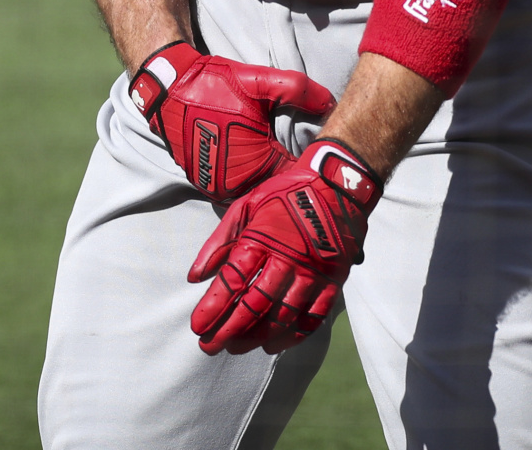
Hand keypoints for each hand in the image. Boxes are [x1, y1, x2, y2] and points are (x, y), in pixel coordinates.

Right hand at [129, 42, 336, 202]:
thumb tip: (330, 101)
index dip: (307, 168)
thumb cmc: (213, 84)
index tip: (319, 158)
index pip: (293, 177)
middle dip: (288, 178)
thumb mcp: (259, 81)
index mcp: (255, 164)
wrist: (168, 88)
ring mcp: (216, 188)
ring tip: (282, 166)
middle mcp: (234, 185)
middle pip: (274, 189)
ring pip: (253, 192)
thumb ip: (297, 90)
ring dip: (265, 181)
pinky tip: (257, 165)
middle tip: (304, 163)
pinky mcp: (203, 184)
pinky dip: (246, 181)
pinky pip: (234, 189)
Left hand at [187, 139, 380, 355]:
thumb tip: (194, 277)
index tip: (196, 327)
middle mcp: (287, 260)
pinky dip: (292, 337)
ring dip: (256, 337)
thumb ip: (220, 241)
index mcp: (262, 238)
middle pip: (254, 305)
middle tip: (210, 346)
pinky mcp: (332, 282)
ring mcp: (312, 273)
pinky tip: (273, 346)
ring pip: (282, 317)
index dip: (212, 308)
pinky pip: (312, 318)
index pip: (232, 281)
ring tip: (236, 348)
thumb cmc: (285, 194)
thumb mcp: (247, 204)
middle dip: (228, 330)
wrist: (337, 184)